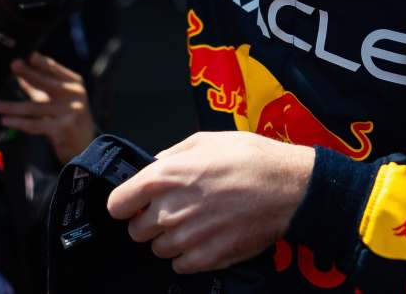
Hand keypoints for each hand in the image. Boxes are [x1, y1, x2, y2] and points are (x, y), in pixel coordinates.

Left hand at [0, 52, 95, 162]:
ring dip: (11, 106)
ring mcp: (70, 110)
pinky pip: (35, 124)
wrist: (85, 146)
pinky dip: (18, 122)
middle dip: (27, 72)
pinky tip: (5, 120)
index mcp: (74, 83)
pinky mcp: (63, 127)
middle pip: (45, 81)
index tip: (23, 54)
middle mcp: (74, 94)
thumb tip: (19, 74)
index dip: (38, 61)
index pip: (53, 68)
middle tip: (12, 64)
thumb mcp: (56, 100)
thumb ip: (39, 87)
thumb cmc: (67, 119)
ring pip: (35, 107)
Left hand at [106, 131, 314, 273]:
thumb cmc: (250, 158)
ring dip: (170, 239)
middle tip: (174, 209)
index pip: (117, 203)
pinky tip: (206, 238)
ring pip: (158, 249)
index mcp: (164, 177)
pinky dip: (188, 255)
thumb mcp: (207, 140)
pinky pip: (180, 265)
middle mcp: (169, 210)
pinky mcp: (206, 258)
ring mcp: (188, 238)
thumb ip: (173, 155)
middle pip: (136, 230)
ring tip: (195, 223)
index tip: (136, 202)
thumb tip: (155, 166)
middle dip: (149, 220)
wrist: (288, 188)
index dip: (126, 203)